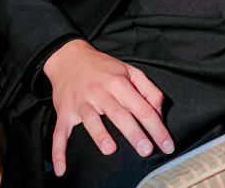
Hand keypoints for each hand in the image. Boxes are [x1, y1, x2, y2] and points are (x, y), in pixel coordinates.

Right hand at [43, 39, 173, 176]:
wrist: (69, 57)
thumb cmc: (103, 67)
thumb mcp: (129, 70)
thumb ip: (148, 90)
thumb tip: (158, 112)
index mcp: (119, 83)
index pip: (142, 107)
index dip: (156, 126)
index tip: (166, 143)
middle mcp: (101, 93)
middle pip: (120, 114)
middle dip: (134, 132)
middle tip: (147, 150)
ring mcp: (81, 103)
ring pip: (91, 120)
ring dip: (100, 135)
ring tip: (110, 149)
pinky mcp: (65, 113)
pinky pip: (60, 134)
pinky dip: (58, 151)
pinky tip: (61, 168)